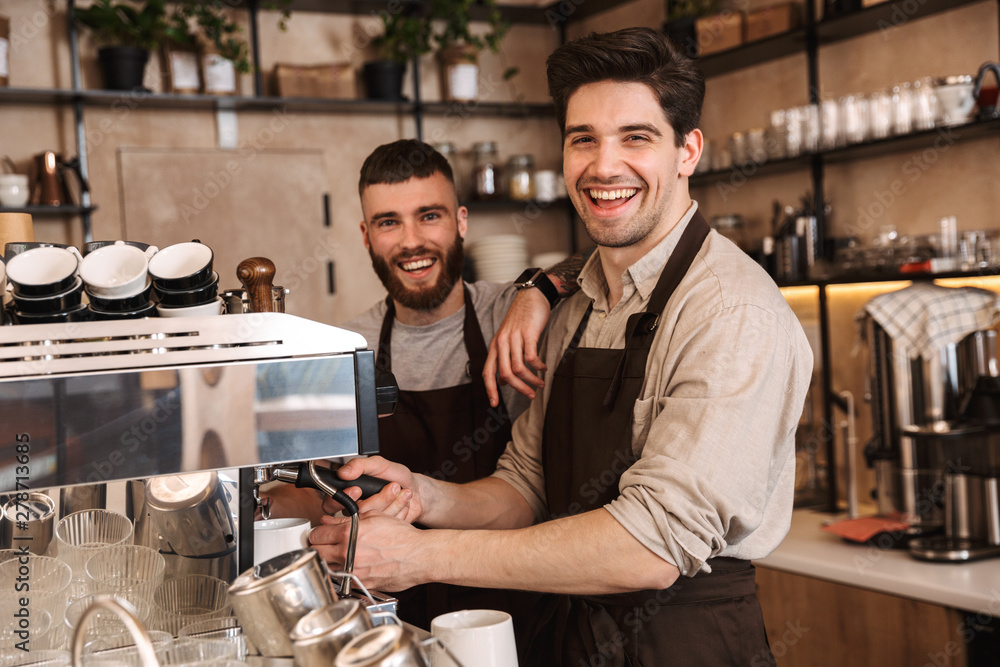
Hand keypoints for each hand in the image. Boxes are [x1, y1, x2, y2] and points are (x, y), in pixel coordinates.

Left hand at [309, 505, 424, 591]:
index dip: (317, 533)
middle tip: (324, 545)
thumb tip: (330, 522)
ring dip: (329, 562)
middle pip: (316, 554)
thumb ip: (348, 520)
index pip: (316, 535)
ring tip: (339, 556)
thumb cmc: (401, 536)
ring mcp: (352, 572)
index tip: (320, 534)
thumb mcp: (374, 517)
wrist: (419, 556)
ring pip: (327, 569)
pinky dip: (344, 573)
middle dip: (318, 548)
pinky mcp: (360, 585)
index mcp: (347, 535)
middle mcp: (346, 555)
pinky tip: (354, 565)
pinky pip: (343, 580)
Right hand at [320, 456, 423, 521]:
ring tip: (400, 490)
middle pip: (354, 514)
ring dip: (391, 501)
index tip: (358, 489)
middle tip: (391, 488)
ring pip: (371, 520)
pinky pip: (386, 526)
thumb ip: (360, 465)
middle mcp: (356, 510)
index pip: (332, 502)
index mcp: (349, 494)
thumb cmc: (396, 477)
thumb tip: (343, 471)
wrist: (417, 491)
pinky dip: (399, 510)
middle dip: (376, 500)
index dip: (345, 497)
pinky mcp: (382, 532)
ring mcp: (369, 523)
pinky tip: (404, 501)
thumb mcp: (379, 464)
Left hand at [484, 287, 548, 406]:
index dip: (490, 390)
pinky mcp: (528, 333)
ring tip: (540, 383)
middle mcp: (501, 342)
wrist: (532, 296)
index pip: (487, 372)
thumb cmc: (521, 319)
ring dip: (531, 380)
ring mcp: (514, 338)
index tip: (494, 404)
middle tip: (530, 395)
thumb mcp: (508, 339)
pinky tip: (543, 367)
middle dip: (518, 389)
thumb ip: (503, 358)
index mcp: (495, 346)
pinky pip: (530, 357)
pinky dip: (538, 366)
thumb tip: (501, 381)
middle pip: (505, 374)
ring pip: (518, 368)